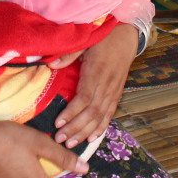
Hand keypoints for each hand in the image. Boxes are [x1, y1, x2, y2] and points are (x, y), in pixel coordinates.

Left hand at [51, 24, 137, 148]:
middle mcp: (106, 84)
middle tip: (60, 139)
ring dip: (86, 132)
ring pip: (100, 116)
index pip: (83, 98)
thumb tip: (51, 65)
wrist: (126, 35)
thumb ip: (69, 54)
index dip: (71, 113)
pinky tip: (92, 138)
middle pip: (91, 112)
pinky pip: (110, 113)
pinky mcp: (117, 92)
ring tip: (72, 143)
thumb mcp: (85, 40)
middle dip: (75, 128)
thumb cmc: (102, 36)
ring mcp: (113, 90)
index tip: (58, 122)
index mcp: (96, 71)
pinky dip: (101, 127)